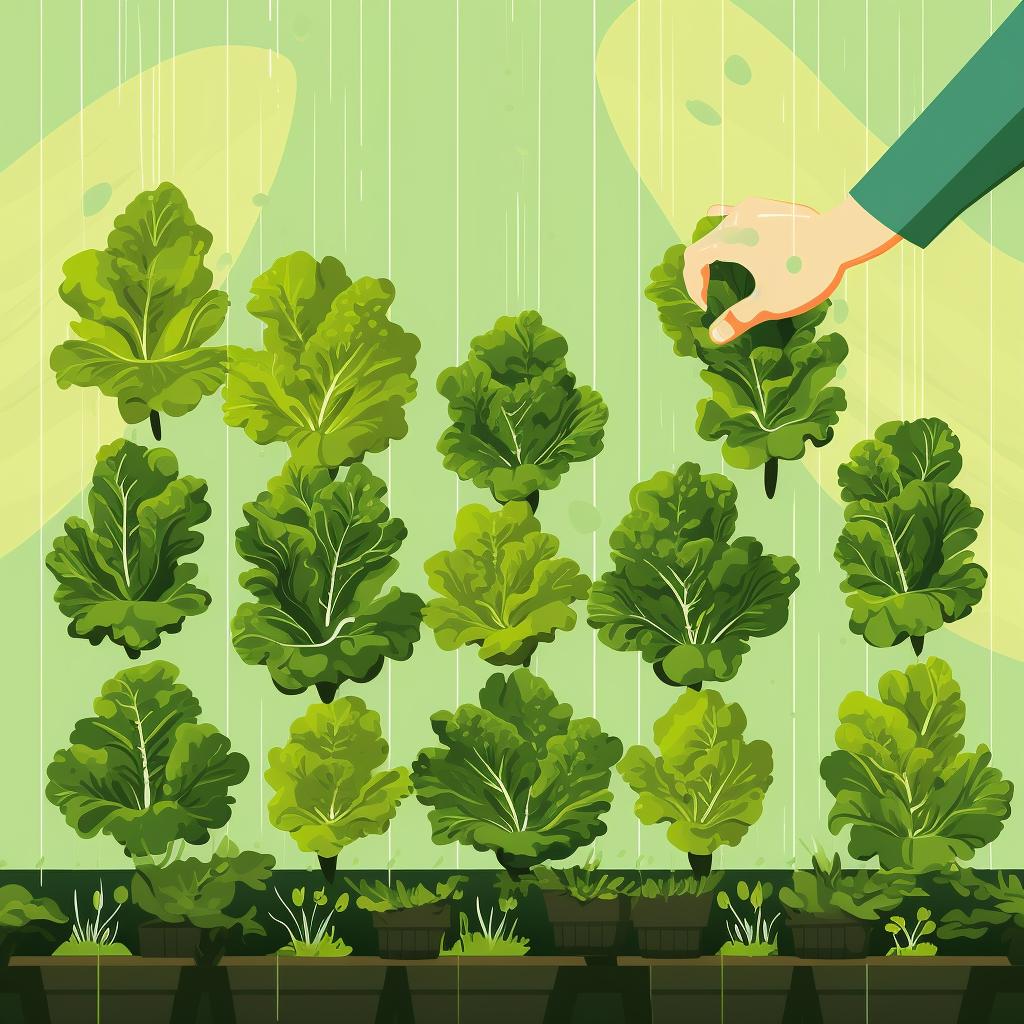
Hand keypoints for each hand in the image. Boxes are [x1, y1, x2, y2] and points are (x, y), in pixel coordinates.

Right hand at [682, 195, 900, 344]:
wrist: (841, 237)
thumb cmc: (805, 271)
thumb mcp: (771, 302)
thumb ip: (739, 318)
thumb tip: (714, 336)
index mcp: (730, 240)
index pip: (693, 258)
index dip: (693, 284)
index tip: (706, 304)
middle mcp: (736, 218)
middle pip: (704, 243)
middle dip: (702, 270)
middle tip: (712, 292)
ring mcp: (752, 208)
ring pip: (718, 227)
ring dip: (714, 250)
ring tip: (721, 269)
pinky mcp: (767, 206)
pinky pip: (736, 215)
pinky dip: (730, 231)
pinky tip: (739, 241)